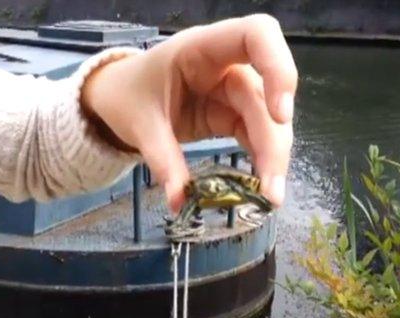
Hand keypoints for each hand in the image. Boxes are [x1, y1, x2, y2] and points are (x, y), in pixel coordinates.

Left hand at [81, 14, 297, 212]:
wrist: (119, 98)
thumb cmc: (128, 94)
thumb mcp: (140, 123)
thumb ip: (162, 159)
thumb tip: (179, 200)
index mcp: (201, 48)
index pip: (256, 36)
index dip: (278, 67)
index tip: (280, 113)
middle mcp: (225, 65)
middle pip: (265, 95)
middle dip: (273, 141)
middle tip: (271, 188)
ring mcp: (231, 91)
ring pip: (267, 119)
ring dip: (273, 156)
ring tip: (270, 196)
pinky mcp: (230, 114)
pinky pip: (255, 135)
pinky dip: (261, 159)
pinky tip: (261, 186)